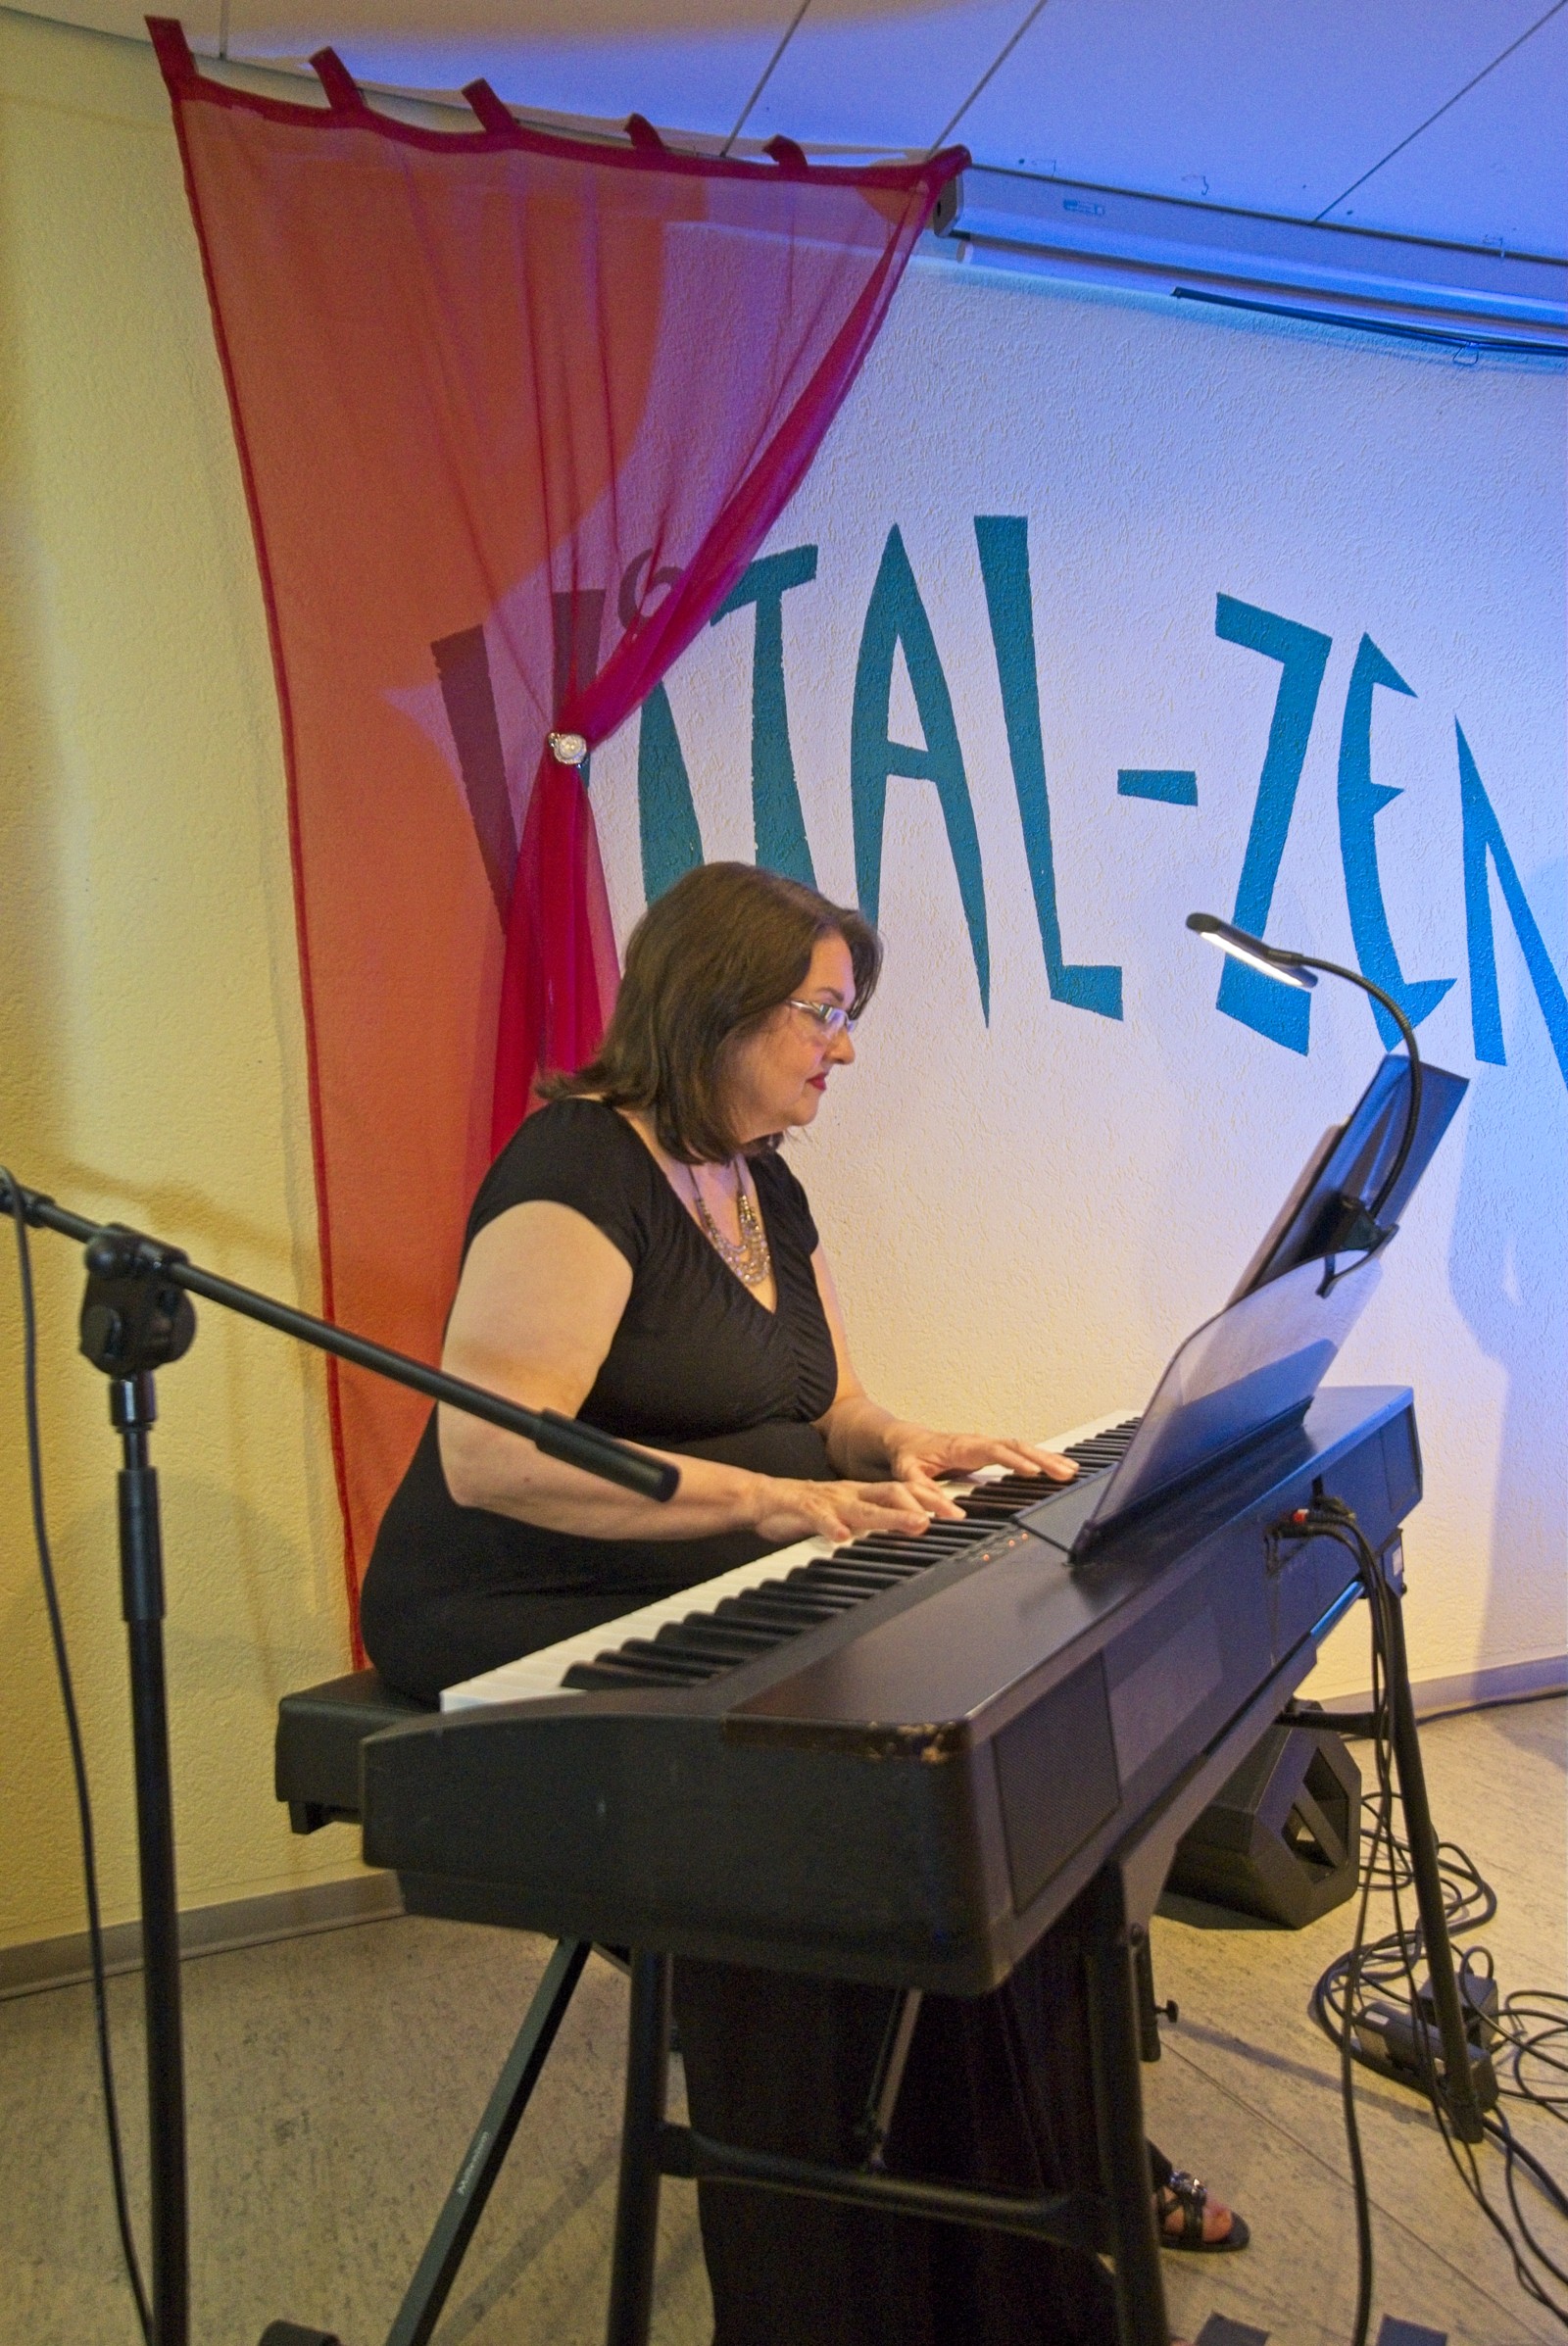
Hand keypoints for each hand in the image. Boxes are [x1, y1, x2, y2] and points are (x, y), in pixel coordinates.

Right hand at [749, 1475, 944, 1546]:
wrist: (764, 1499)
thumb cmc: (808, 1510)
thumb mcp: (847, 1514)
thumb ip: (873, 1520)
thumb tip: (905, 1530)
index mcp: (862, 1493)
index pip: (904, 1490)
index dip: (931, 1500)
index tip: (958, 1515)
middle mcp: (851, 1493)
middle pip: (893, 1493)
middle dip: (924, 1505)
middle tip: (950, 1518)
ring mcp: (829, 1501)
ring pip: (865, 1506)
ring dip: (893, 1517)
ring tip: (918, 1524)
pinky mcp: (804, 1509)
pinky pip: (819, 1517)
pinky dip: (831, 1527)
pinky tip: (842, 1538)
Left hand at [884, 1425, 1077, 1514]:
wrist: (904, 1440)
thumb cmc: (908, 1456)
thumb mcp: (908, 1475)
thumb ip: (924, 1493)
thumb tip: (947, 1513)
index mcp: (962, 1446)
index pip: (994, 1451)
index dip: (1014, 1461)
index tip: (1032, 1471)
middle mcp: (979, 1442)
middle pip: (1016, 1446)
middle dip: (1042, 1459)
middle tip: (1064, 1472)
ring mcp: (986, 1444)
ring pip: (1022, 1447)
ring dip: (1046, 1458)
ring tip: (1071, 1470)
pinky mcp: (990, 1450)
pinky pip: (1019, 1451)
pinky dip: (1039, 1457)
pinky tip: (1056, 1466)